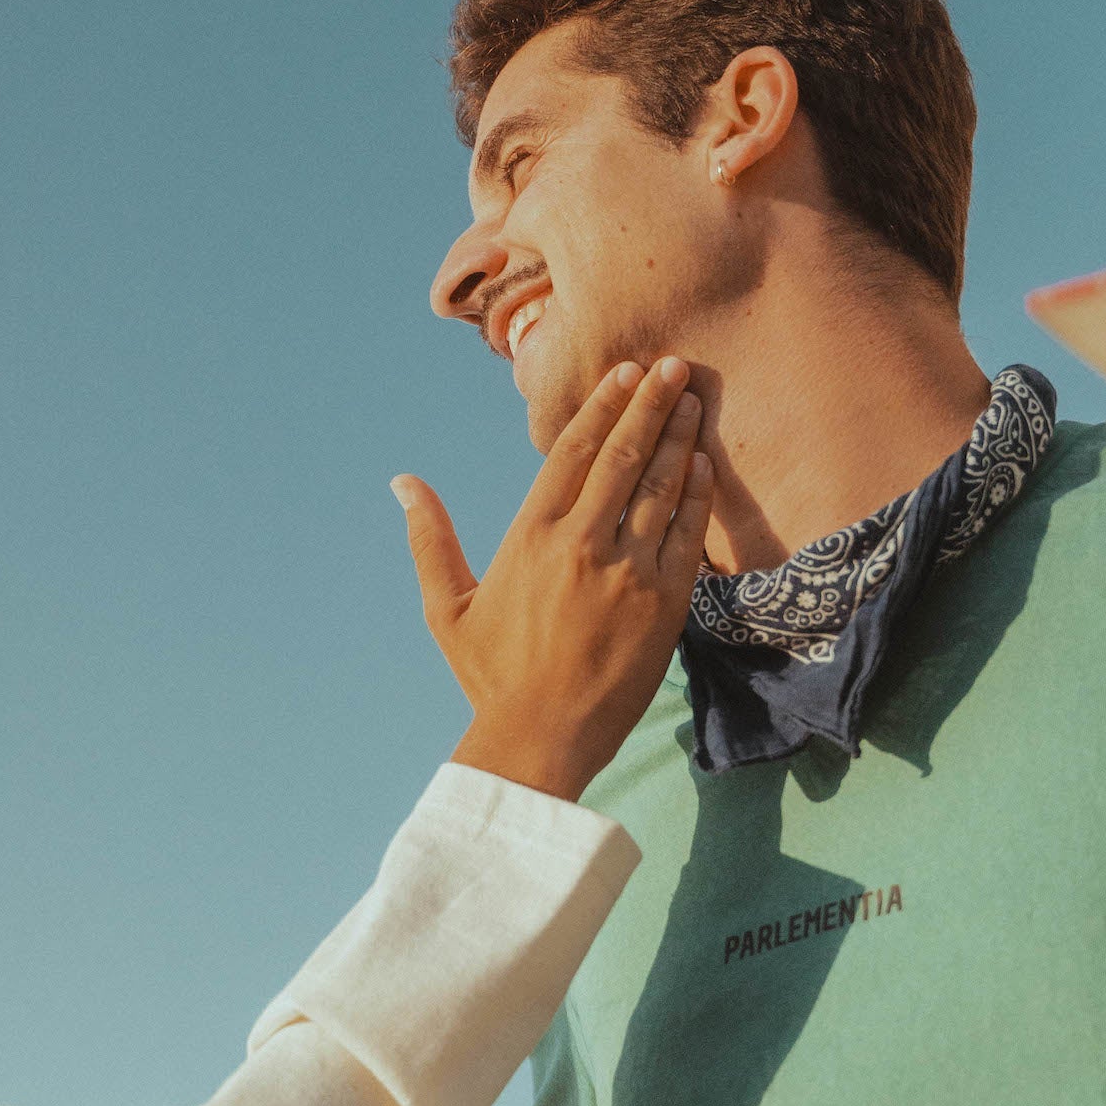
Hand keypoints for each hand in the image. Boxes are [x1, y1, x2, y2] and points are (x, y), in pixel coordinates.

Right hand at [394, 358, 710, 801]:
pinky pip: (686, 533)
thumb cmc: (490, 676)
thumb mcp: (447, 607)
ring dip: (679, 437)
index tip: (626, 372)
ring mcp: (626, 572)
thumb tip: (402, 482)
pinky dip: (696, 493)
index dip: (602, 406)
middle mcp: (580, 544)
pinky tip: (703, 462)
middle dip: (650, 403)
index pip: (573, 452)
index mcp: (530, 537)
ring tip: (693, 399)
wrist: (541, 739)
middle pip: (623, 454)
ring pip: (660, 486)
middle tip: (674, 366)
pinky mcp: (663, 603)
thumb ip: (430, 538)